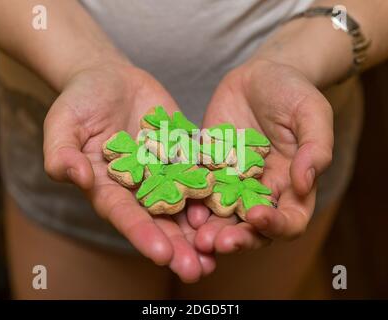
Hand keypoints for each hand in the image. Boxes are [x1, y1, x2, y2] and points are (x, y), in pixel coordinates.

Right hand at [43, 62, 214, 281]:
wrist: (110, 79)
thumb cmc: (80, 102)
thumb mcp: (63, 124)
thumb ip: (62, 153)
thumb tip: (74, 176)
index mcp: (110, 188)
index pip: (126, 216)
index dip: (143, 234)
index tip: (162, 254)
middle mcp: (141, 186)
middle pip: (161, 220)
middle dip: (179, 246)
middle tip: (198, 270)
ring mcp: (166, 171)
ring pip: (187, 203)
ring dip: (204, 227)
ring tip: (224, 247)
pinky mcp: (185, 152)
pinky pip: (204, 170)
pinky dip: (219, 186)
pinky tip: (237, 202)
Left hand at [192, 59, 332, 252]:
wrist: (260, 75)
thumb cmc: (292, 92)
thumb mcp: (311, 113)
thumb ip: (315, 148)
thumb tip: (305, 183)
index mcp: (292, 185)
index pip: (289, 220)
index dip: (275, 225)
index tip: (256, 217)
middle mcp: (261, 191)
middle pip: (251, 228)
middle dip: (235, 238)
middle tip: (215, 242)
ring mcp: (233, 182)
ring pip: (222, 216)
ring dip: (210, 229)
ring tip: (195, 236)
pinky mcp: (209, 168)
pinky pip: (199, 190)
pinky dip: (191, 201)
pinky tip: (180, 205)